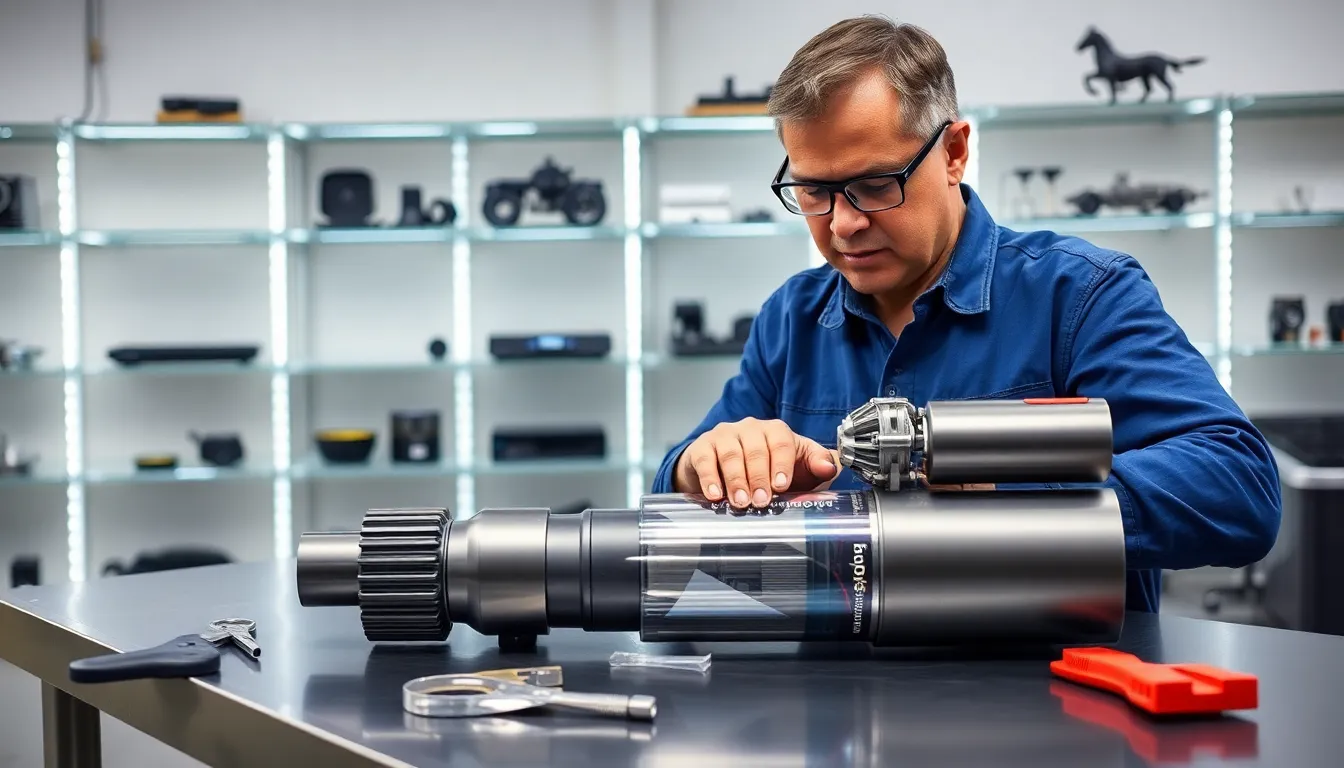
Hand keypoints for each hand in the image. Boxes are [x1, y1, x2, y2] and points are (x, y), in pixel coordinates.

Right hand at [673, 418, 840, 508]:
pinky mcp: (702, 446)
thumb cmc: (768, 470)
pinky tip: (714, 494)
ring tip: (740, 502)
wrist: (727, 470)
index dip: (782, 463)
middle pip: (755, 449)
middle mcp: (750, 428)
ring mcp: (725, 435)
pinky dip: (709, 478)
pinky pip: (705, 459)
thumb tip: (830, 467)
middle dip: (759, 478)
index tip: (782, 485)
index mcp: (776, 431)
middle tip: (761, 501)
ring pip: (730, 454)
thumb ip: (818, 465)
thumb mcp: (798, 467)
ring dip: (736, 480)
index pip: (781, 441)